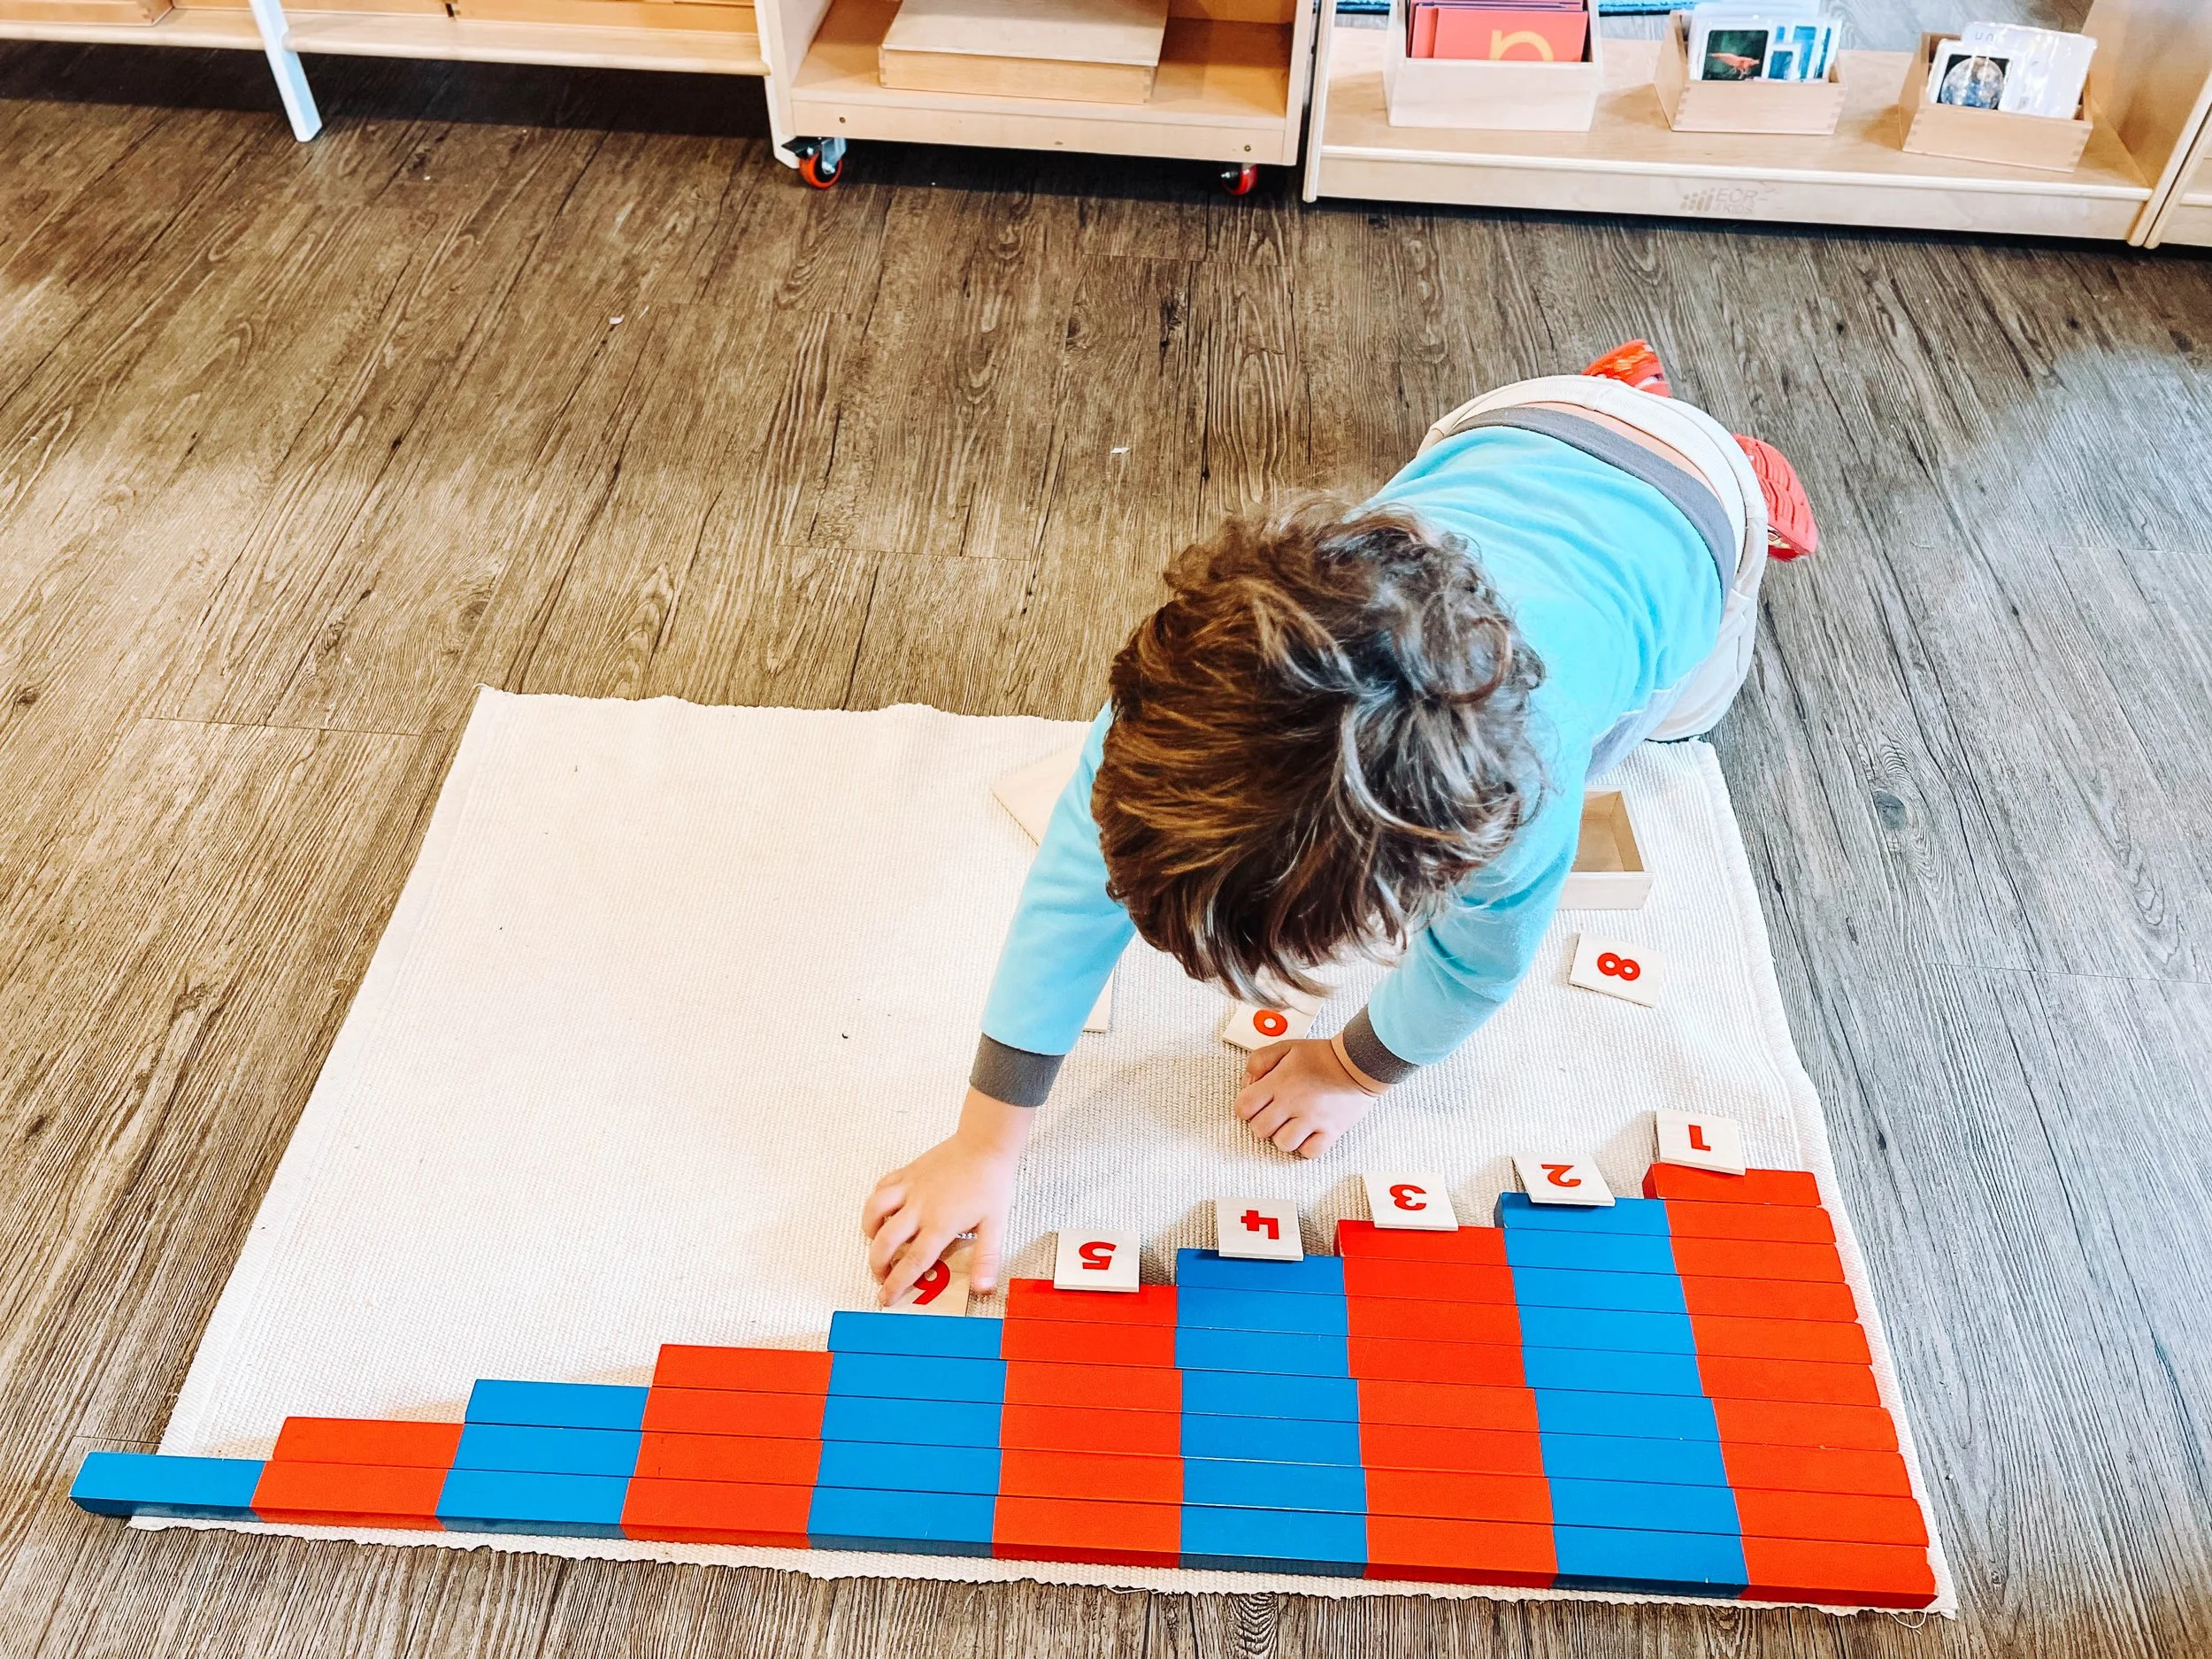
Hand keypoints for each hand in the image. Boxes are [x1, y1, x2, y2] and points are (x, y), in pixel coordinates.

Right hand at [862, 1088, 1031, 1305]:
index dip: (897, 1284)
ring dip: (870, 1231)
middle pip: (885, 1243)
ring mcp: (910, 1188)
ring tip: (875, 1242)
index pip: (912, 1262)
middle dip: (877, 1265)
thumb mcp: (995, 1224)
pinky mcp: (908, 1172)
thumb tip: (982, 1288)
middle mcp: (919, 1208)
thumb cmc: (992, 1182)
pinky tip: (881, 1210)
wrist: (985, 1143)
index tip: (886, 1298)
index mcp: (940, 1225)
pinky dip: (876, 1202)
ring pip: (875, 1211)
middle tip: (880, 1276)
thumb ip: (986, 1258)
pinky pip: (882, 1187)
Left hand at [1232, 1036, 1382, 1157]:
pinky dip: (1306, 1147)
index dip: (1245, 1108)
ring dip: (1284, 1137)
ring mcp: (1313, 1119)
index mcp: (1279, 1082)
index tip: (1255, 1105)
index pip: (1244, 1107)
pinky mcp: (1331, 1131)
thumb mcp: (1286, 1047)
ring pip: (1283, 1144)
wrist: (1359, 1062)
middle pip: (1260, 1129)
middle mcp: (1294, 1102)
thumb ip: (1259, 1061)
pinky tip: (1308, 1134)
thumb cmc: (1322, 1056)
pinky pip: (1310, 1152)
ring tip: (1292, 1125)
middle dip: (1263, 1123)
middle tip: (1275, 1115)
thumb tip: (1248, 1083)